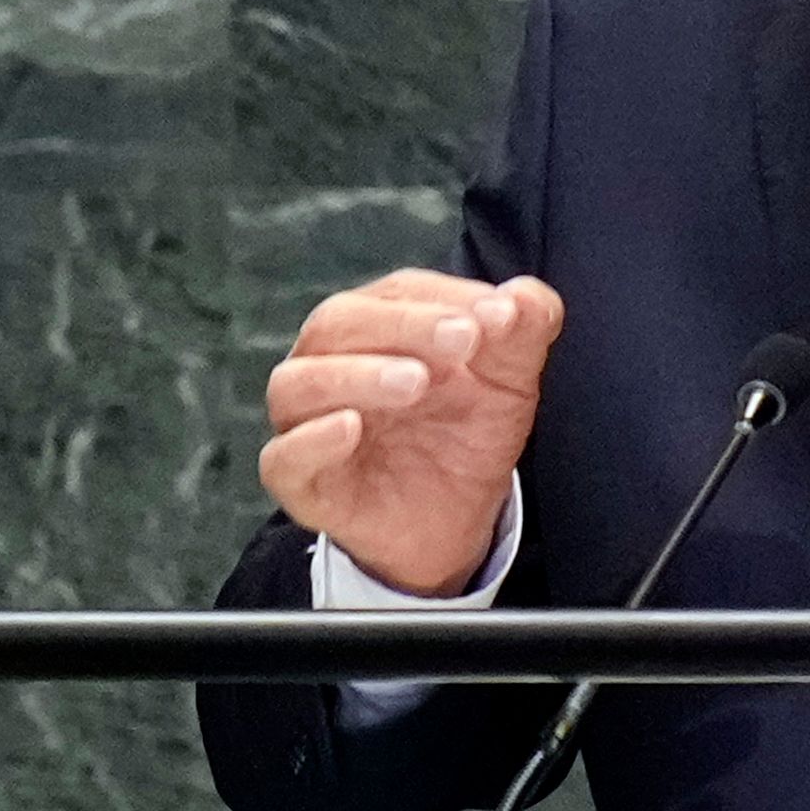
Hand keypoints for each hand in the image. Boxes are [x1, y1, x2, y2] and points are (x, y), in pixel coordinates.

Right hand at [258, 270, 562, 594]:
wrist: (457, 518)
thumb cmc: (465, 433)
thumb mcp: (508, 383)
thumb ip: (523, 334)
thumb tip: (527, 298)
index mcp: (376, 326)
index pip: (397, 292)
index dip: (446, 298)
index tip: (500, 314)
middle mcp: (329, 362)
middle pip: (339, 323)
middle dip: (403, 325)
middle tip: (463, 339)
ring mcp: (307, 421)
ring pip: (298, 382)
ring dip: (356, 374)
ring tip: (415, 382)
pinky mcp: (301, 482)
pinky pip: (283, 457)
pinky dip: (312, 440)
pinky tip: (351, 428)